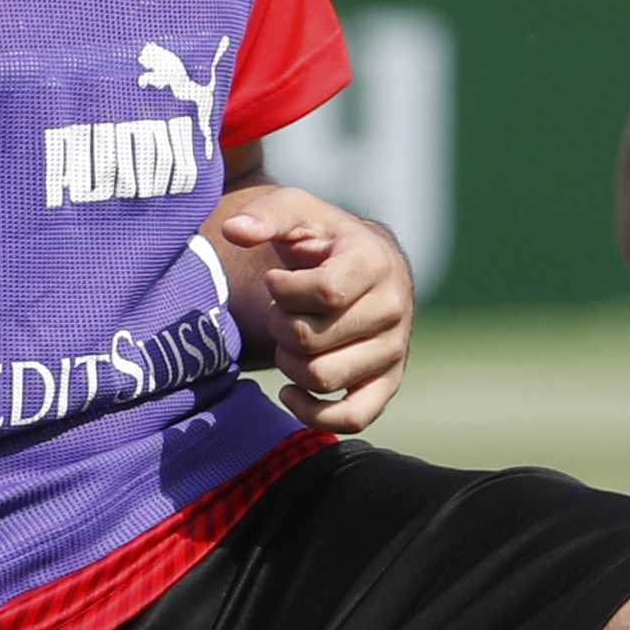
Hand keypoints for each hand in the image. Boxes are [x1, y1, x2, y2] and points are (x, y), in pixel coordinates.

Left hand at [215, 189, 414, 432]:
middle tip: (280, 311)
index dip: (283, 291)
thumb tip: (235, 231)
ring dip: (288, 363)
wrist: (366, 265)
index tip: (275, 280)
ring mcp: (395, 349)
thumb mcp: (297, 212)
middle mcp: (394, 308)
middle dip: (279, 326)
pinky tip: (289, 392)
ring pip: (323, 378)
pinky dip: (313, 413)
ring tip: (289, 339)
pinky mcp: (389, 382)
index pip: (324, 292)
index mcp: (375, 263)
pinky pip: (353, 418)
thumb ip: (266, 215)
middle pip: (312, 339)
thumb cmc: (324, 239)